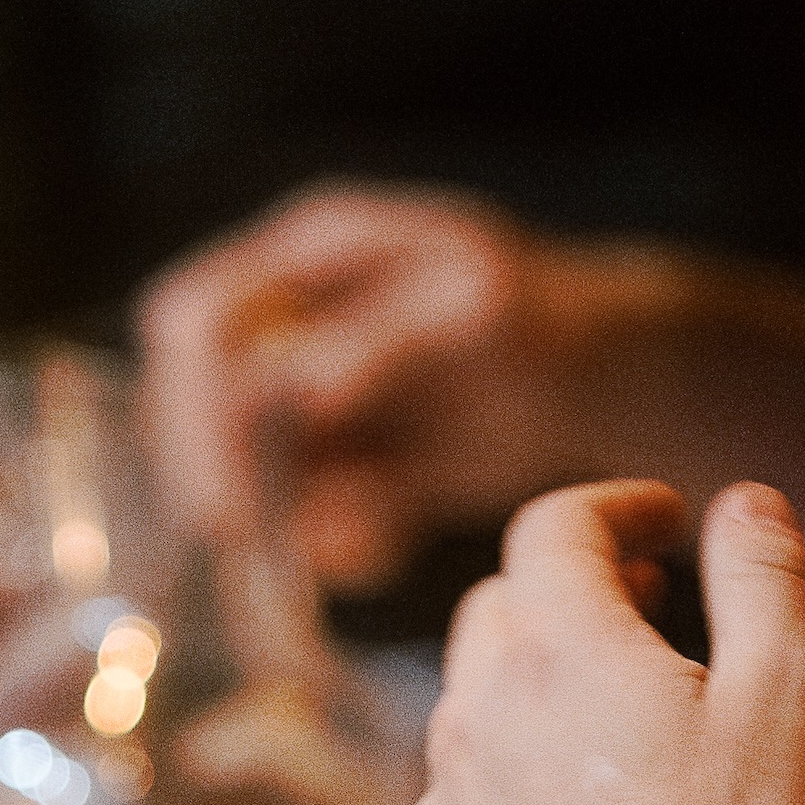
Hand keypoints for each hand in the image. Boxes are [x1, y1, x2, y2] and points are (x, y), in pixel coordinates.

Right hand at [137, 182, 696, 587]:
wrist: (613, 375)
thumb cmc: (555, 320)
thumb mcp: (479, 315)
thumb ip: (383, 346)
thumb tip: (300, 390)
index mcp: (314, 254)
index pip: (197, 321)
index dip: (194, 409)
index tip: (224, 497)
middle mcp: (294, 314)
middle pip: (191, 399)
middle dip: (217, 479)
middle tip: (256, 546)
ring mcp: (310, 385)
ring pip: (238, 466)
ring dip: (277, 521)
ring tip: (360, 545)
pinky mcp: (345, 456)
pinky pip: (303, 513)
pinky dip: (332, 543)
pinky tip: (383, 549)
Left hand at [407, 477, 804, 804]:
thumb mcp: (791, 701)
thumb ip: (766, 581)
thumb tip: (745, 502)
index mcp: (557, 649)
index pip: (555, 527)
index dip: (614, 507)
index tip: (666, 522)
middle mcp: (475, 717)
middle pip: (502, 608)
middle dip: (572, 586)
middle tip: (649, 602)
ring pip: (474, 708)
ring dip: (537, 684)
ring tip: (621, 715)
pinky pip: (462, 803)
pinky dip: (511, 779)